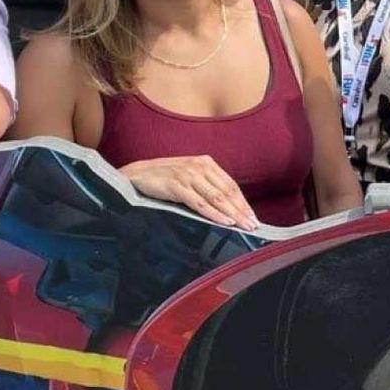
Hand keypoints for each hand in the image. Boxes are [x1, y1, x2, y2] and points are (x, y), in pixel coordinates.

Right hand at [120, 155, 260, 229]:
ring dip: (232, 214)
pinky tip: (225, 222)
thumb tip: (226, 207)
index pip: (230, 185)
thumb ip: (206, 186)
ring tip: (244, 226)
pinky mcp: (177, 185)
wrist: (135, 175)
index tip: (253, 217)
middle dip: (242, 211)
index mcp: (205, 162)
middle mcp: (199, 166)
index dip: (243, 202)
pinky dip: (214, 214)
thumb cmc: (163, 179)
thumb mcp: (188, 177)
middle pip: (227, 192)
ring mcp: (188, 175)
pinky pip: (199, 203)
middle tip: (254, 226)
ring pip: (216, 198)